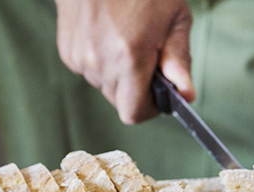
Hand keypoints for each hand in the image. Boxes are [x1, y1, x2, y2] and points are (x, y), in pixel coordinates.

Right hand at [54, 0, 193, 123]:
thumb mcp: (174, 17)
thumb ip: (179, 59)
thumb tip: (186, 94)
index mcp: (128, 57)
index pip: (133, 113)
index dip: (149, 109)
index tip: (158, 96)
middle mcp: (99, 62)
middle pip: (119, 101)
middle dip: (136, 88)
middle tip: (147, 57)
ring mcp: (80, 58)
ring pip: (104, 85)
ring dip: (118, 73)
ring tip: (126, 39)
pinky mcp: (67, 52)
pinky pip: (90, 70)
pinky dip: (101, 61)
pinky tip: (108, 35)